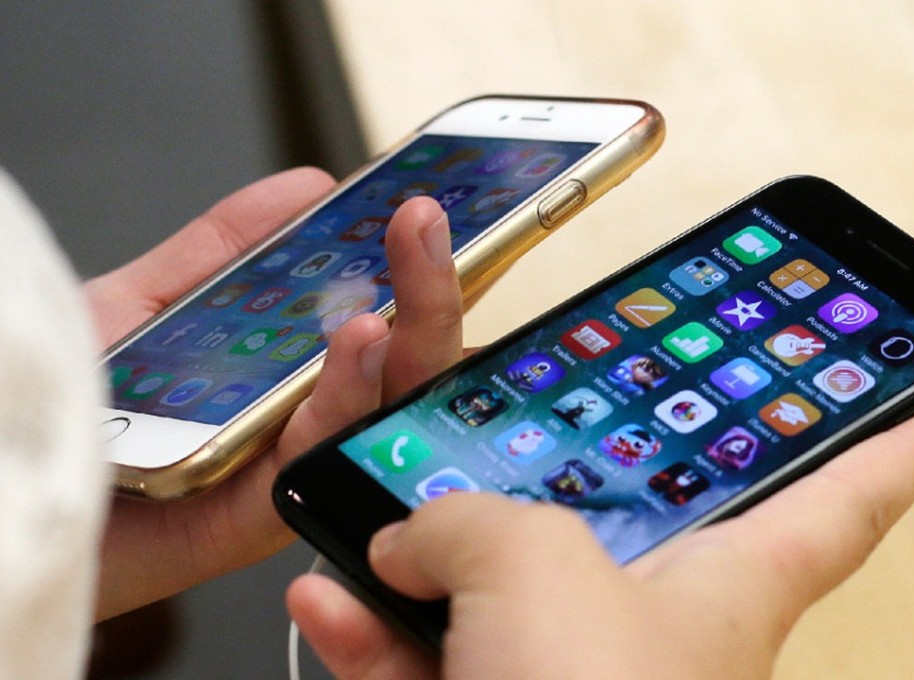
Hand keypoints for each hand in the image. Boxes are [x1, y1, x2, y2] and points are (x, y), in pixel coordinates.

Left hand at [88, 168, 463, 620]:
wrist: (6, 476)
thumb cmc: (71, 405)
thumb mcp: (149, 301)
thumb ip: (222, 249)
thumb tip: (308, 187)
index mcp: (289, 378)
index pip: (381, 322)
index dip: (416, 270)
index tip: (428, 211)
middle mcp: (298, 424)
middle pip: (398, 365)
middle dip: (430, 289)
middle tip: (427, 220)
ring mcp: (283, 470)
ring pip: (380, 409)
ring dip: (410, 336)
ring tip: (413, 272)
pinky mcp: (255, 518)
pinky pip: (317, 454)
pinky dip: (347, 394)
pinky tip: (363, 339)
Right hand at [288, 401, 913, 679]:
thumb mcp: (537, 567)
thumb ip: (472, 520)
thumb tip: (408, 537)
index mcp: (724, 580)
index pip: (844, 501)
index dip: (896, 448)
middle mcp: (652, 623)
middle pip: (642, 523)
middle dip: (596, 473)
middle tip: (583, 419)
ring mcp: (567, 673)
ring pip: (508, 590)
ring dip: (435, 552)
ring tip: (387, 513)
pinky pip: (436, 660)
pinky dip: (377, 634)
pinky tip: (330, 602)